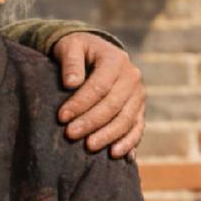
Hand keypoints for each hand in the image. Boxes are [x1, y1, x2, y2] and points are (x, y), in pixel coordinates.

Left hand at [53, 33, 144, 157]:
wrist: (96, 54)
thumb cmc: (78, 51)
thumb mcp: (70, 46)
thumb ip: (70, 61)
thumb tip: (71, 83)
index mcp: (116, 60)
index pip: (99, 86)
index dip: (80, 103)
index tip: (61, 117)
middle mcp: (132, 77)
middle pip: (113, 105)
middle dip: (91, 122)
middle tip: (70, 134)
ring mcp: (138, 95)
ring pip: (126, 119)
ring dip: (108, 135)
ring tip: (88, 147)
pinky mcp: (139, 109)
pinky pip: (137, 128)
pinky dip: (128, 143)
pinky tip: (114, 154)